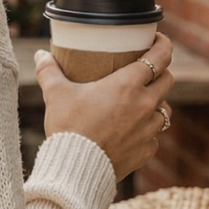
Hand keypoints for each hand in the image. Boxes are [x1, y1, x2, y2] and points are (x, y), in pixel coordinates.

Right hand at [34, 33, 174, 180]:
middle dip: (160, 72)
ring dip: (155, 103)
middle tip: (146, 71)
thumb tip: (40, 55)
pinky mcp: (147, 150)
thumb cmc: (68, 126)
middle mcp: (145, 104)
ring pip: (165, 109)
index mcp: (128, 84)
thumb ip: (48, 71)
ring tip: (139, 103)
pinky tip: (130, 131)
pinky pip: (154, 135)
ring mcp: (149, 129)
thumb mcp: (55, 94)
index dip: (163, 44)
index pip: (161, 56)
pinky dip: (145, 131)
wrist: (76, 168)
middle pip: (168, 80)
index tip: (157, 40)